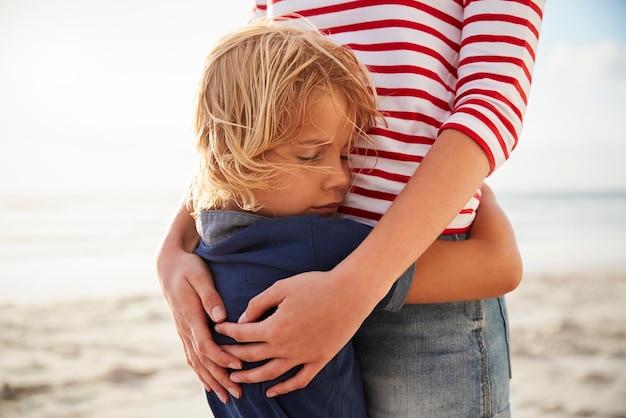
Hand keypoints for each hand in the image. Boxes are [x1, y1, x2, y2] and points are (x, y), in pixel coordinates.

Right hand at [156, 246, 242, 401]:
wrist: (168, 265)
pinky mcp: (185, 331)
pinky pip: (192, 357)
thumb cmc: (188, 267)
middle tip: (237, 394)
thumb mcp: (199, 276)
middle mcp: (185, 328)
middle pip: (202, 360)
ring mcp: (183, 331)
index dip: (221, 357)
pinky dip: (201, 372)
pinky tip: (210, 384)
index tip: (238, 365)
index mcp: (190, 316)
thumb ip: (210, 296)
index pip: (205, 344)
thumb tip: (221, 316)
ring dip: (212, 380)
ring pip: (197, 362)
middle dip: (220, 378)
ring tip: (227, 396)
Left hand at [214, 269, 375, 397]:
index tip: (219, 329)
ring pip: (270, 374)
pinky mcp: (319, 360)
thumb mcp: (282, 287)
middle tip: (220, 355)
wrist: (350, 293)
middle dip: (232, 356)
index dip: (228, 331)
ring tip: (236, 378)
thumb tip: (243, 318)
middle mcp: (286, 347)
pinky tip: (272, 392)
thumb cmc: (316, 285)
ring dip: (251, 378)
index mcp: (274, 327)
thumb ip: (259, 303)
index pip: (242, 334)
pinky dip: (284, 389)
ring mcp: (303, 356)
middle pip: (251, 357)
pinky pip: (299, 380)